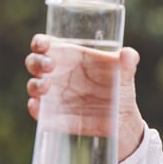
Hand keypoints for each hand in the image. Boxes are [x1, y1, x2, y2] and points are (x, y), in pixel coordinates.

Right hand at [25, 34, 144, 160]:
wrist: (122, 121)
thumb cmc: (120, 88)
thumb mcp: (126, 73)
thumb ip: (129, 61)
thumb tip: (127, 54)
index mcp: (70, 56)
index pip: (46, 44)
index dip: (40, 42)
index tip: (43, 45)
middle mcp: (57, 73)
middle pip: (34, 62)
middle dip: (37, 62)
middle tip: (50, 66)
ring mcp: (53, 95)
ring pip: (33, 85)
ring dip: (35, 85)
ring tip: (47, 87)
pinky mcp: (54, 115)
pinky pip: (38, 111)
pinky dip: (35, 108)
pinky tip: (38, 107)